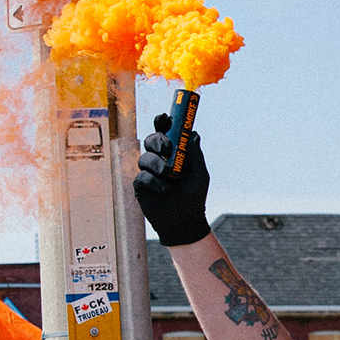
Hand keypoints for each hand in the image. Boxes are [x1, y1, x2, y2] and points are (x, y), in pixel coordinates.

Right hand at [133, 125, 211, 248]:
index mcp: (173, 154)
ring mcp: (148, 173)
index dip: (162, 123)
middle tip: (166, 147)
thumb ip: (195, 154)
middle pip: (150, 140)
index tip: (164, 117)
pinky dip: (153, 182)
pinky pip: (142, 177)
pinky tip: (163, 191)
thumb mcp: (199, 174)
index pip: (165, 133)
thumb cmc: (194, 198)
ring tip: (170, 176)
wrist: (185, 222)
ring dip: (157, 164)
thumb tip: (194, 134)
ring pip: (145, 158)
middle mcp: (159, 160)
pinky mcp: (140, 187)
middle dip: (156, 140)